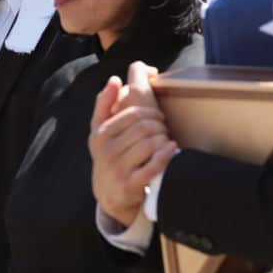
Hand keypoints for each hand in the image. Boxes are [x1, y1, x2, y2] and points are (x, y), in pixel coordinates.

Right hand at [89, 62, 175, 226]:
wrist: (109, 193)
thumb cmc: (110, 154)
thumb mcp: (100, 130)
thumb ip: (104, 103)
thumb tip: (115, 79)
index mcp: (100, 134)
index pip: (132, 113)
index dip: (151, 111)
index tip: (158, 117)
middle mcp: (106, 151)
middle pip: (143, 127)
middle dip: (159, 125)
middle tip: (164, 129)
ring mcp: (117, 169)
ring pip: (150, 144)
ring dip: (164, 140)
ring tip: (166, 141)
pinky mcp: (130, 186)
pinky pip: (153, 166)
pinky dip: (166, 155)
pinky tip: (172, 149)